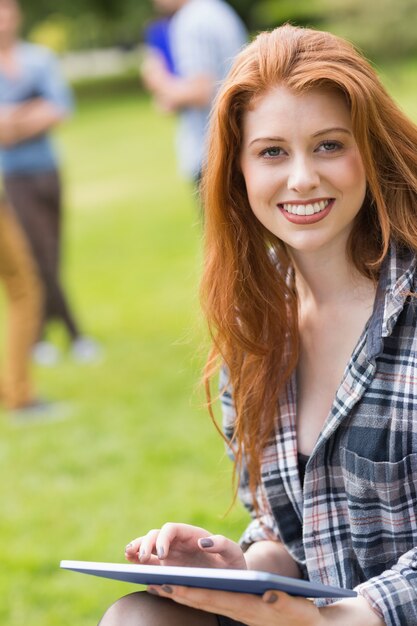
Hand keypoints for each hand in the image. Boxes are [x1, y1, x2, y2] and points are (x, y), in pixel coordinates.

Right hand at [125, 522, 246, 568]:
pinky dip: (137, 558)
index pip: (172, 529)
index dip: (164, 538)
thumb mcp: (234, 553)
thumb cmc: (232, 564)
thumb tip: (203, 542)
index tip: (162, 554)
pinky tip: (129, 561)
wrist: (231, 577)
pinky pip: (148, 561)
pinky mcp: (166, 567)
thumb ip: (223, 544)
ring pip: (148, 545)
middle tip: (144, 559)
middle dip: (147, 544)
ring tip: (128, 555)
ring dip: (137, 548)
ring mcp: (170, 554)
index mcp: (192, 535)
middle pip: (156, 535)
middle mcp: (178, 543)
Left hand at [147, 584, 324, 625]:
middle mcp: (236, 610)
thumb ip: (282, 600)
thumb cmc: (302, 614)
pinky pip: (208, 601)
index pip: (214, 598)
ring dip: (179, 594)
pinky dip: (191, 594)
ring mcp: (234, 610)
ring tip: (156, 585)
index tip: (171, 585)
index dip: (191, 592)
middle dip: (176, 592)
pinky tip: (179, 588)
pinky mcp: (236, 608)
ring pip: (201, 601)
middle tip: (152, 584)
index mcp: (247, 607)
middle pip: (201, 600)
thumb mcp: (296, 606)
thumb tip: (269, 593)